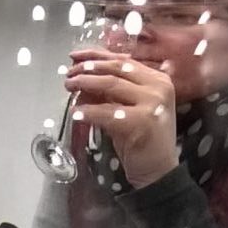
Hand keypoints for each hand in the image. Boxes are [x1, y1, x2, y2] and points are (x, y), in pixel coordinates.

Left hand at [64, 50, 177, 189]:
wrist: (158, 172)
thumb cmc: (143, 140)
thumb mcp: (130, 108)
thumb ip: (113, 91)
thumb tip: (84, 77)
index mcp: (158, 79)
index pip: (123, 60)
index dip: (97, 56)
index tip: (75, 57)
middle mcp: (158, 86)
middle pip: (116, 68)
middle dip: (88, 68)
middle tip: (69, 74)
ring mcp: (152, 103)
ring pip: (111, 85)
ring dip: (85, 84)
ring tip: (69, 87)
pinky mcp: (141, 122)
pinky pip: (107, 112)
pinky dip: (89, 112)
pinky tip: (76, 113)